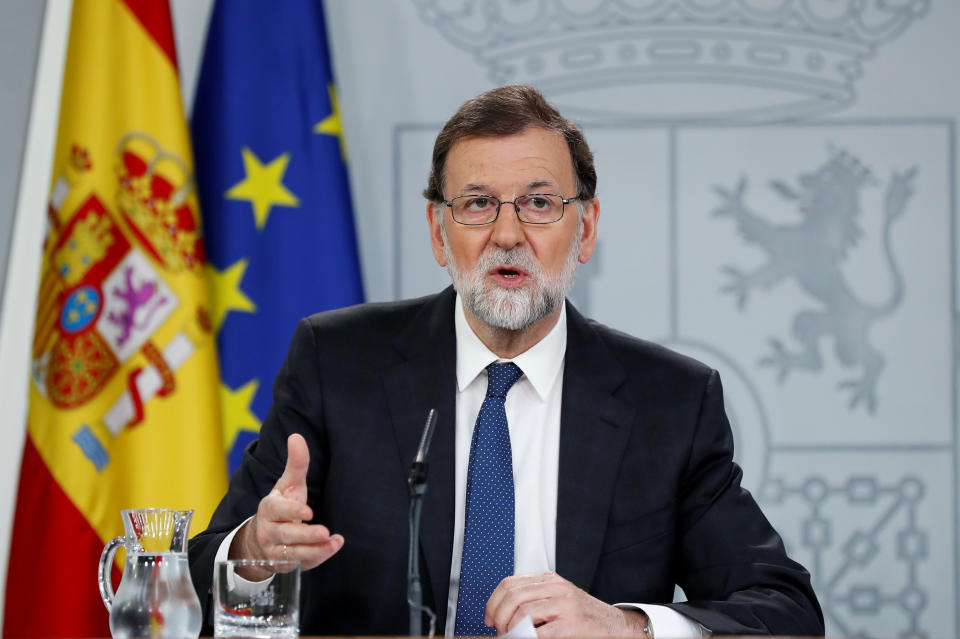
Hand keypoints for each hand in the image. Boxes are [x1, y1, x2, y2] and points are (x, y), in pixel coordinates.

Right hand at [230, 434, 343, 578]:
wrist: (262, 540)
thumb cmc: (282, 506)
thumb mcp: (288, 485)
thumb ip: (296, 464)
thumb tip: (296, 436)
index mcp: (269, 509)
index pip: (277, 510)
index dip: (291, 511)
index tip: (308, 512)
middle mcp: (269, 531)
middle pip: (286, 535)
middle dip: (305, 534)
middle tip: (324, 532)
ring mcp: (276, 550)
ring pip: (293, 554)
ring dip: (314, 550)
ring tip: (333, 542)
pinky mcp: (287, 564)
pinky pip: (302, 564)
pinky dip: (318, 557)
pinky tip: (334, 546)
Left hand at [485, 571, 649, 636]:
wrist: (617, 626)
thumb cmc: (584, 618)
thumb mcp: (557, 600)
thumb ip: (534, 600)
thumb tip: (501, 614)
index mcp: (550, 580)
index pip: (509, 584)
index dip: (493, 602)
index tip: (489, 619)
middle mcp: (557, 587)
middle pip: (512, 596)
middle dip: (499, 617)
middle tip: (500, 632)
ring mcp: (565, 604)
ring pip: (522, 611)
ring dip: (510, 629)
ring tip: (512, 637)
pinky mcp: (572, 623)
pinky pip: (540, 631)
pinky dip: (526, 637)